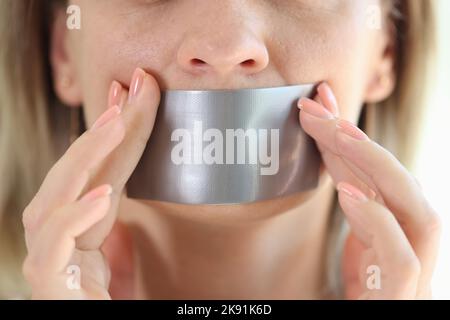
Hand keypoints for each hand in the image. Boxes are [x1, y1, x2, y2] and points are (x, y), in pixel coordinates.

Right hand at [21, 68, 159, 298]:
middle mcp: (53, 234)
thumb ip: (115, 219)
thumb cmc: (103, 297)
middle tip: (130, 92)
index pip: (93, 169)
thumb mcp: (115, 249)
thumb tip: (113, 184)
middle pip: (71, 175)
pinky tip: (103, 195)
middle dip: (99, 131)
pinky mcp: (48, 281)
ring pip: (53, 200)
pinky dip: (75, 216)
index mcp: (73, 223)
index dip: (109, 130)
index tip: (129, 92)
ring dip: (84, 156)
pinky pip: (55, 244)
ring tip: (116, 123)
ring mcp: (45, 256)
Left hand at [298, 83, 440, 298]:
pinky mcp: (401, 298)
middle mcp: (416, 246)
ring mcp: (414, 275)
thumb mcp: (359, 241)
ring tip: (336, 133)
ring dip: (376, 167)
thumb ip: (357, 204)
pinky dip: (378, 221)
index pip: (382, 173)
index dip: (352, 134)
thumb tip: (341, 161)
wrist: (363, 319)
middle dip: (359, 140)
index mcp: (403, 229)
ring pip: (416, 214)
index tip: (320, 99)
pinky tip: (347, 193)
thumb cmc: (365, 292)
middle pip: (400, 184)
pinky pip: (401, 260)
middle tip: (317, 106)